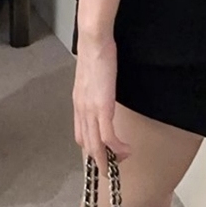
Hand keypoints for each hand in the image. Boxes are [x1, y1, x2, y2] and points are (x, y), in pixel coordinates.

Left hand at [73, 34, 129, 163]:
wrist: (93, 41)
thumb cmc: (94, 52)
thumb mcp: (91, 75)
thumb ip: (94, 87)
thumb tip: (100, 90)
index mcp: (78, 102)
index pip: (81, 134)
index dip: (91, 147)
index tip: (102, 153)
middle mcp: (81, 110)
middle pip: (88, 144)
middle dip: (101, 159)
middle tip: (114, 165)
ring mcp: (90, 110)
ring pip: (96, 145)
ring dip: (110, 157)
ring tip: (122, 160)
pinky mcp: (102, 108)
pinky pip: (108, 137)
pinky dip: (118, 148)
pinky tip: (126, 149)